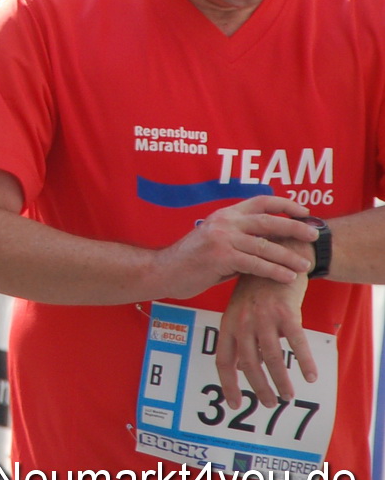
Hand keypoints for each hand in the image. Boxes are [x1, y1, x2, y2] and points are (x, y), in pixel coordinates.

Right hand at [149, 195, 316, 298]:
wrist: (164, 271)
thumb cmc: (192, 261)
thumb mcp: (216, 242)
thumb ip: (239, 239)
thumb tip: (268, 243)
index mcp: (225, 215)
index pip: (260, 201)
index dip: (284, 205)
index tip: (304, 212)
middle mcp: (224, 222)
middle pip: (267, 220)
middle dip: (294, 228)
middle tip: (314, 237)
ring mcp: (221, 238)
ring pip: (264, 245)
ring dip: (288, 256)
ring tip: (305, 265)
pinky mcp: (220, 257)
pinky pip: (254, 264)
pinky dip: (274, 271)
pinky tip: (287, 278)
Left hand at [216, 272, 313, 410]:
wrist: (275, 255)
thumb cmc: (259, 288)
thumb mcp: (242, 311)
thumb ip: (242, 338)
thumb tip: (247, 368)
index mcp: (229, 323)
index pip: (224, 360)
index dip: (228, 384)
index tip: (234, 404)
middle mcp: (242, 321)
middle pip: (248, 364)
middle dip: (259, 388)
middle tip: (270, 404)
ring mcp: (263, 316)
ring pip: (271, 357)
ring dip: (280, 380)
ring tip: (288, 395)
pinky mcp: (285, 311)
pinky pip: (296, 342)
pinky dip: (304, 361)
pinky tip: (310, 376)